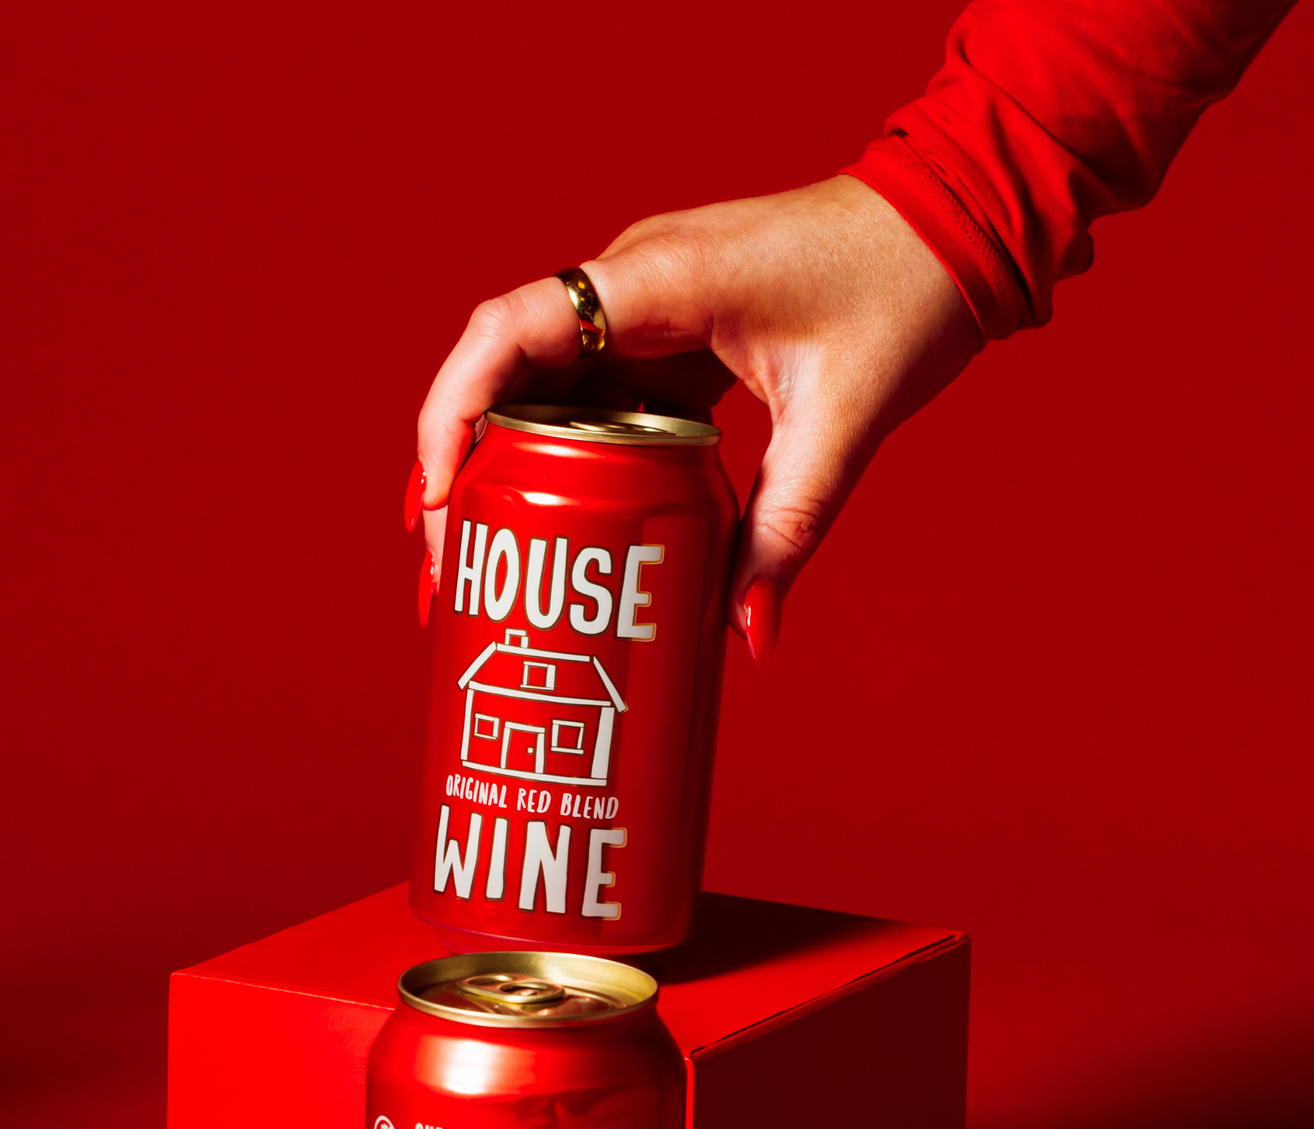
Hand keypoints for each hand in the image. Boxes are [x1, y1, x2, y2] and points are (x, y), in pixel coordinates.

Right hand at [408, 175, 978, 658]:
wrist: (955, 225)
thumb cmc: (905, 291)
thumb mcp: (844, 421)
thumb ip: (788, 530)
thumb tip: (746, 638)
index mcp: (658, 276)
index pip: (507, 333)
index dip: (452, 415)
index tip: (438, 504)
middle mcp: (632, 281)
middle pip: (504, 372)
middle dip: (460, 467)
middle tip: (447, 566)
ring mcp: (647, 306)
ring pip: (542, 389)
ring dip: (505, 467)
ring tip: (482, 561)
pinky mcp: (671, 335)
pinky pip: (594, 397)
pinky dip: (567, 459)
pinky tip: (561, 525)